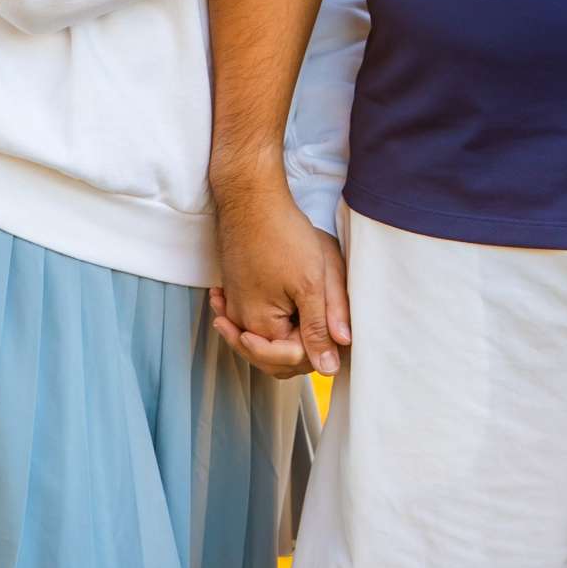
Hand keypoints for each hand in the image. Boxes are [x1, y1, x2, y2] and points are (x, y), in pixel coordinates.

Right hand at [210, 179, 350, 378]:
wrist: (252, 200)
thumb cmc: (284, 236)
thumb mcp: (313, 283)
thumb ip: (319, 328)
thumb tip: (329, 368)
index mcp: (262, 326)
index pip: (293, 361)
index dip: (318, 350)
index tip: (332, 326)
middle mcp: (241, 321)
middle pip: (275, 357)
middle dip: (301, 349)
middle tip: (324, 324)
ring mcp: (234, 306)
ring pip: (264, 339)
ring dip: (284, 337)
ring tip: (307, 322)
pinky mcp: (234, 290)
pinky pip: (251, 319)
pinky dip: (269, 319)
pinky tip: (289, 306)